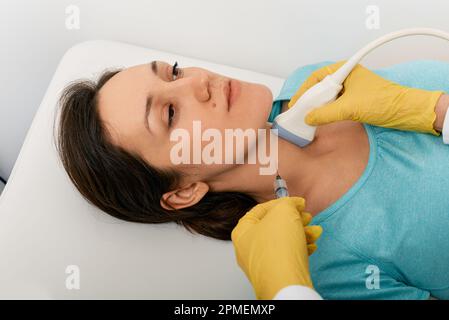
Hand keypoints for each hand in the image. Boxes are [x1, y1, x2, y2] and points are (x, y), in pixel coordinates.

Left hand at [231, 197, 321, 299]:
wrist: (286, 285)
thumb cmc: (279, 248)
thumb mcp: (284, 212)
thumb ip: (287, 203)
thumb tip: (292, 204)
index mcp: (242, 232)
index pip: (260, 210)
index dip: (281, 203)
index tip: (297, 203)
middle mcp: (248, 248)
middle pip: (273, 226)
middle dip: (294, 219)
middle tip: (307, 217)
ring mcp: (260, 263)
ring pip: (283, 242)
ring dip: (301, 233)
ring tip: (315, 231)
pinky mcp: (274, 275)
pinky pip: (287, 257)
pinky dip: (300, 248)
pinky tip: (312, 246)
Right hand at [289, 61, 443, 134]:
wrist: (405, 112)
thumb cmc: (384, 102)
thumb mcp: (350, 108)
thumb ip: (326, 114)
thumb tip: (308, 118)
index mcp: (345, 71)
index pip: (316, 77)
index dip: (303, 91)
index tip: (295, 103)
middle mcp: (346, 78)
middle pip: (320, 88)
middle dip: (309, 100)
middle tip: (299, 113)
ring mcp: (350, 90)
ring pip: (326, 97)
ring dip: (317, 107)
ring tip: (307, 117)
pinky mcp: (354, 101)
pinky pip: (334, 105)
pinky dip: (326, 112)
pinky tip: (320, 119)